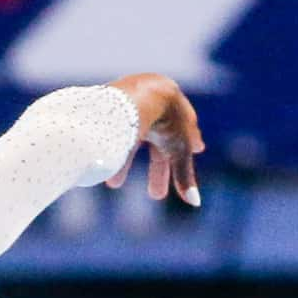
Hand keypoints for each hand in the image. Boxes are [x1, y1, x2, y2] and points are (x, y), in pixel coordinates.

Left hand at [107, 74, 205, 206]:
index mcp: (175, 111)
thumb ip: (184, 176)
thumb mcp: (177, 149)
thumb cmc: (166, 120)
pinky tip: (102, 163)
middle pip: (158, 144)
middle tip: (156, 196)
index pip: (182, 137)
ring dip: (124, 162)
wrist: (140, 93)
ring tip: (113, 184)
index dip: (183, 156)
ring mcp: (133, 103)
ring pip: (132, 139)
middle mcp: (155, 107)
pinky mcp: (114, 104)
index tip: (187, 163)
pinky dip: (111, 148)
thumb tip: (196, 204)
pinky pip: (113, 130)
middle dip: (157, 169)